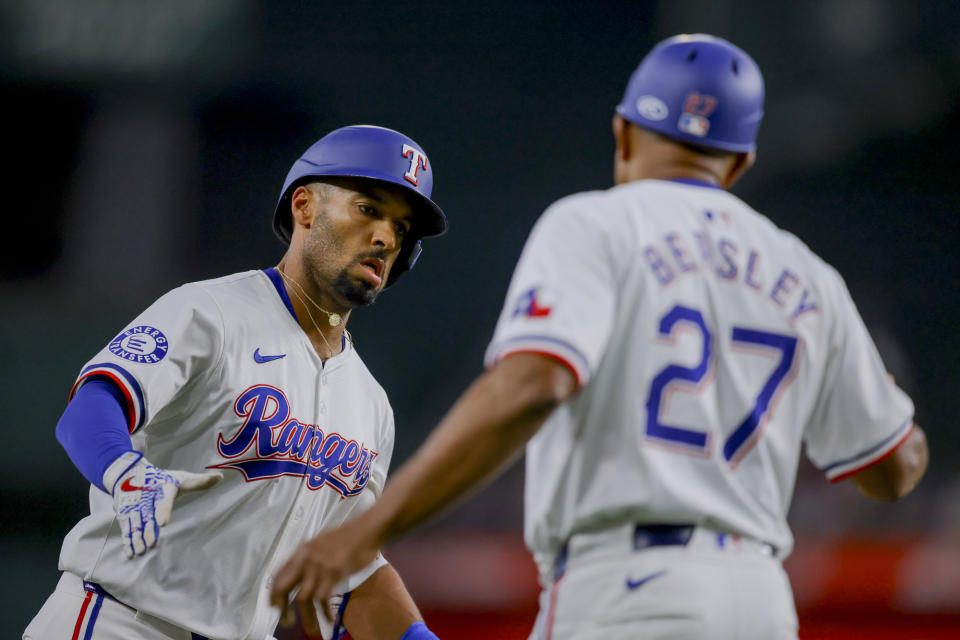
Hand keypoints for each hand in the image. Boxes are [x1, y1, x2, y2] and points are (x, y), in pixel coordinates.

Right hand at [104, 452, 222, 557]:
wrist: (131, 472)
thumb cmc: (162, 479)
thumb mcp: (181, 479)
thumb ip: (199, 482)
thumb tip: (221, 477)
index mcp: (163, 488)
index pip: (165, 499)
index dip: (163, 510)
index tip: (163, 523)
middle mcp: (147, 497)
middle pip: (148, 515)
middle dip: (148, 529)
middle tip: (152, 544)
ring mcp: (134, 506)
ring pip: (136, 523)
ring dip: (137, 537)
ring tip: (141, 551)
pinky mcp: (125, 513)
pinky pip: (127, 527)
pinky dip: (128, 540)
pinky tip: (130, 553)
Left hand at [269, 518, 380, 634]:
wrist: (366, 530)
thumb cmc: (347, 536)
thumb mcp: (321, 542)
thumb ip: (308, 557)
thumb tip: (301, 574)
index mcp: (301, 551)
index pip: (278, 575)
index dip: (273, 593)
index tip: (274, 606)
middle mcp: (305, 559)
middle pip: (283, 587)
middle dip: (282, 608)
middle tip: (286, 621)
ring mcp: (319, 566)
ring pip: (303, 598)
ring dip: (307, 618)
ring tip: (311, 630)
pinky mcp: (334, 573)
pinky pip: (323, 599)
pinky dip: (325, 612)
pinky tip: (330, 619)